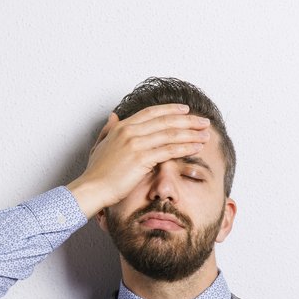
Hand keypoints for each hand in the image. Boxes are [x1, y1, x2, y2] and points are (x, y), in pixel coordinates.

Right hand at [66, 104, 210, 217]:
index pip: (152, 113)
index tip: (186, 110)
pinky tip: (196, 147)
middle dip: (188, 120)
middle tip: (204, 121)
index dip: (171, 110)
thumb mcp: (100, 145)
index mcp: (122, 127)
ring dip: (191, 133)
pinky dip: (185, 147)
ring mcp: (136, 144)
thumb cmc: (96, 172)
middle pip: (165, 121)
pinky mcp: (141, 158)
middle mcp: (130, 131)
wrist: (92, 188)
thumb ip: (108, 129)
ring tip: (205, 134)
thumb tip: (113, 116)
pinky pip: (169, 150)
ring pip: (170, 134)